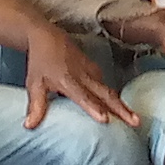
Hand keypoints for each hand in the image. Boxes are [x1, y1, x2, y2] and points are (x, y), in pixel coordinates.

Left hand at [15, 22, 133, 128]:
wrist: (47, 37)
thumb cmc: (40, 62)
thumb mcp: (34, 83)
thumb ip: (35, 105)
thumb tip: (29, 127)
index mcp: (68, 80)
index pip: (83, 96)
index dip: (94, 108)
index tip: (106, 120)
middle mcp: (83, 76)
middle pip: (106, 94)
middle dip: (121, 108)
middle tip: (135, 122)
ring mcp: (92, 70)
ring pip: (109, 90)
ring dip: (122, 104)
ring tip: (134, 119)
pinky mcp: (95, 68)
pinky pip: (106, 84)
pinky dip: (115, 97)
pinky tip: (122, 108)